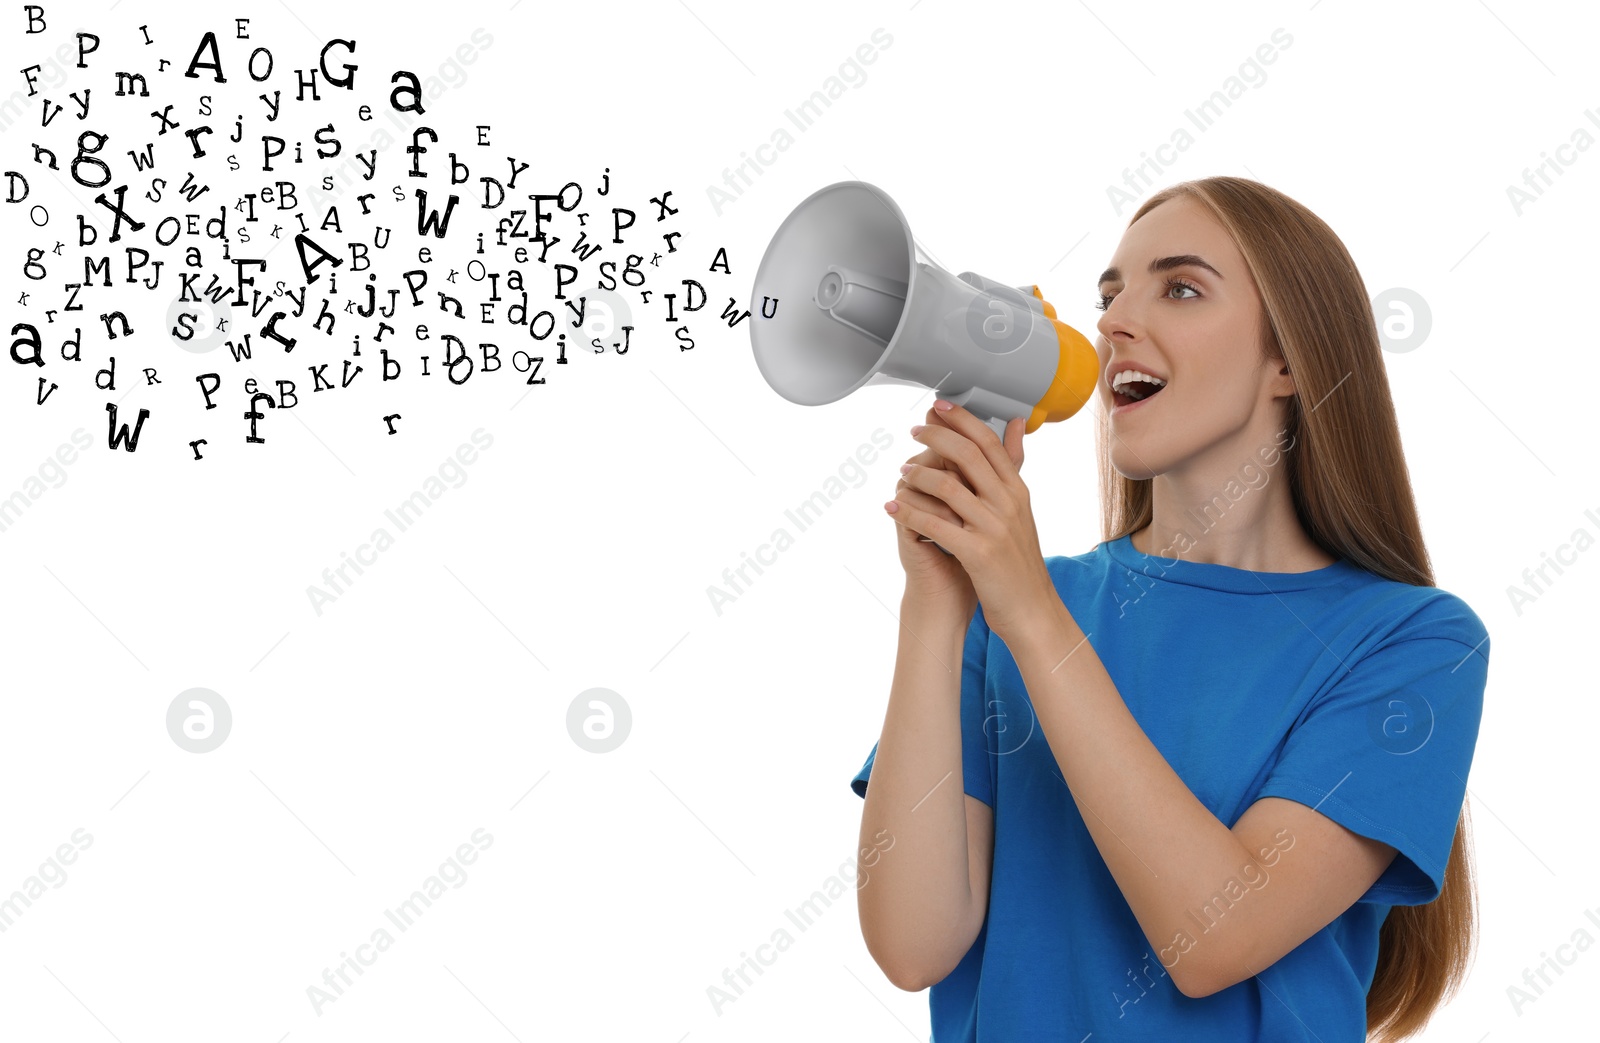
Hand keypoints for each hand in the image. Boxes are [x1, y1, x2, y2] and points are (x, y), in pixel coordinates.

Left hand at [890, 403, 1017, 610]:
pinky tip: (892, 508)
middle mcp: (1008, 504)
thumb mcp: (1021, 509)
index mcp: (1017, 491)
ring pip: (949, 487)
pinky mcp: (978, 554)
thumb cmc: (1019, 560)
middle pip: (968, 455)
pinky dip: (910, 514)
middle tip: (914, 430)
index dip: (962, 420)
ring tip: (901, 472)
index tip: (939, 406)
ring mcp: (994, 528)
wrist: (1032, 609)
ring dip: (918, 475)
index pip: (989, 443)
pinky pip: (936, 525)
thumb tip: (1015, 422)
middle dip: (937, 437)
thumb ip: (1013, 467)